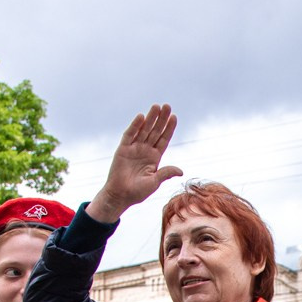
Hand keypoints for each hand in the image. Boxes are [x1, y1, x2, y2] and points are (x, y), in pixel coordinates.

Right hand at [88, 104, 181, 221]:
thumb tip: (180, 171)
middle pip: (155, 131)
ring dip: (150, 118)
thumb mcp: (154, 182)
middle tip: (167, 106)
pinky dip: (135, 126)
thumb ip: (165, 173)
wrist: (120, 196)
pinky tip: (141, 117)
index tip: (174, 117)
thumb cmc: (137, 192)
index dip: (169, 129)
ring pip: (143, 130)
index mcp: (154, 158)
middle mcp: (145, 151)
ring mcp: (134, 149)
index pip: (163, 140)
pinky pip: (129, 135)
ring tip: (157, 106)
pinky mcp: (123, 149)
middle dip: (161, 119)